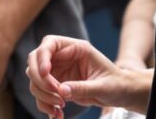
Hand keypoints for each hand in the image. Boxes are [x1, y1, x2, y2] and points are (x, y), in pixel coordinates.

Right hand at [25, 35, 147, 118]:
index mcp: (76, 48)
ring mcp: (58, 71)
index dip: (42, 57)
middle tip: (55, 95)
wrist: (120, 94)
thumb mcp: (102, 86)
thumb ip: (82, 87)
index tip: (45, 73)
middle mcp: (63, 57)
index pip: (49, 44)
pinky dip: (45, 105)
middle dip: (40, 79)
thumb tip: (61, 91)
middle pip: (35, 61)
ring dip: (42, 95)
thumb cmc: (116, 84)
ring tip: (59, 108)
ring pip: (35, 80)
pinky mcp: (56, 86)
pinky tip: (57, 115)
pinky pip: (41, 94)